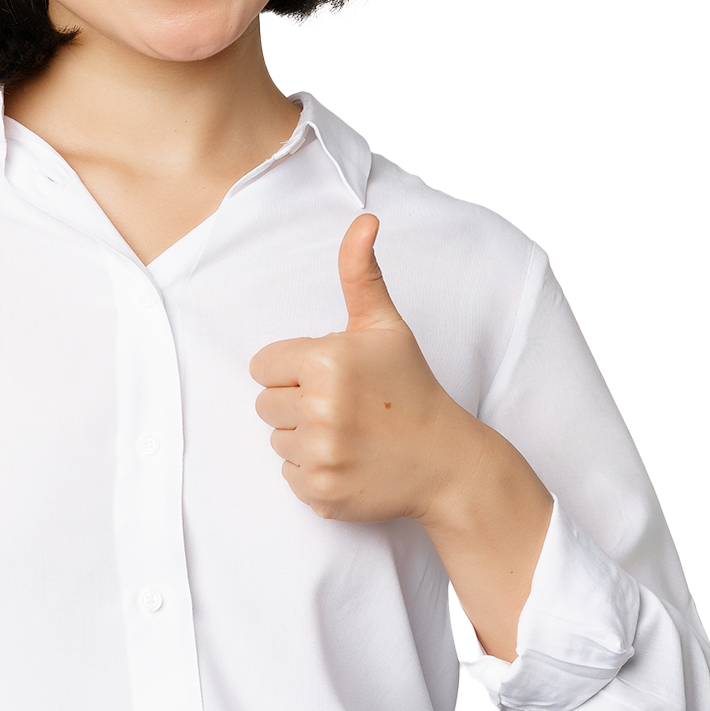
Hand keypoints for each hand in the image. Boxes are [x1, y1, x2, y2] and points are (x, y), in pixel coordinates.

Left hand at [250, 213, 551, 657]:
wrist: (446, 462)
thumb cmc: (410, 386)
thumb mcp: (385, 326)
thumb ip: (361, 272)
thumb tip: (364, 218)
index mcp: (325, 362)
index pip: (264, 364)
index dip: (294, 367)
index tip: (330, 375)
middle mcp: (320, 409)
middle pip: (265, 402)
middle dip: (296, 401)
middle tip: (343, 405)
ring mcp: (321, 455)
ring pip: (275, 439)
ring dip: (303, 436)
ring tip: (347, 432)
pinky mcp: (321, 492)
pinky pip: (288, 475)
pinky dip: (312, 471)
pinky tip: (348, 461)